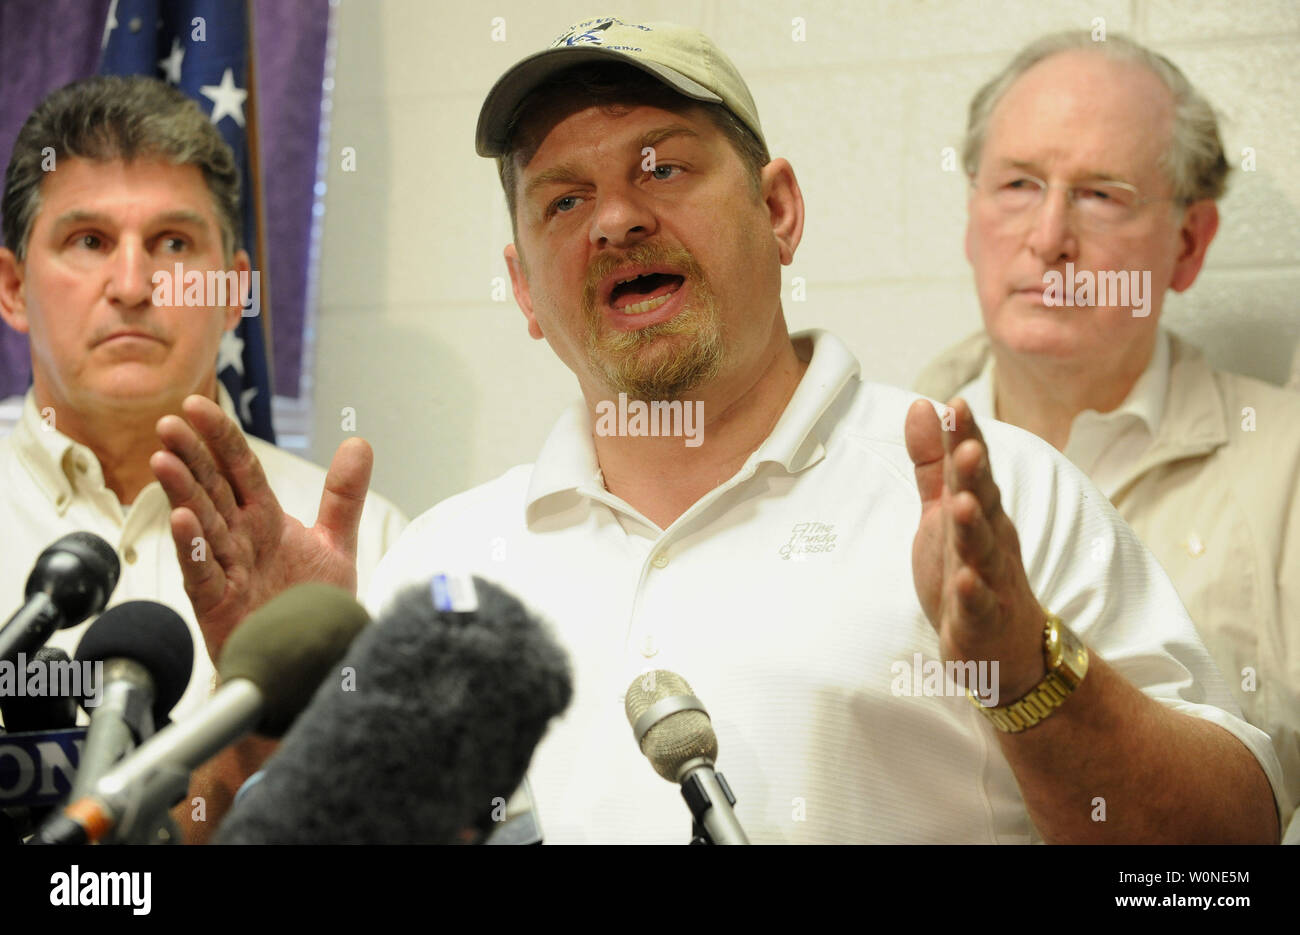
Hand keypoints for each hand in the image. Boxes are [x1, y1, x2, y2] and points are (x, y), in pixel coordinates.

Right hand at [150, 395, 371, 660]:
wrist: (306, 661)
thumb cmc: (307, 604)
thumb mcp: (334, 543)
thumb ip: (343, 495)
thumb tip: (358, 442)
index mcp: (265, 519)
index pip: (240, 469)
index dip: (220, 438)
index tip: (197, 406)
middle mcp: (241, 539)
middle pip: (213, 489)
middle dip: (191, 456)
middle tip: (169, 423)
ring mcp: (227, 569)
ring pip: (202, 524)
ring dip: (182, 492)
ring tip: (163, 459)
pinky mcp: (220, 604)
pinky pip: (204, 572)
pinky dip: (193, 547)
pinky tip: (182, 522)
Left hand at [904, 397, 1045, 700]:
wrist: (1006, 648)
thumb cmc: (971, 570)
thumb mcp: (944, 511)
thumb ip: (933, 462)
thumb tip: (921, 405)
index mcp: (981, 510)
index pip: (973, 468)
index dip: (965, 438)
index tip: (956, 404)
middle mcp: (991, 538)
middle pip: (984, 501)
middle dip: (975, 473)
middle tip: (967, 444)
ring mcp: (990, 579)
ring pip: (983, 549)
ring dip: (974, 526)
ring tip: (961, 503)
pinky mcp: (982, 618)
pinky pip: (978, 604)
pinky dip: (971, 591)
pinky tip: (963, 577)